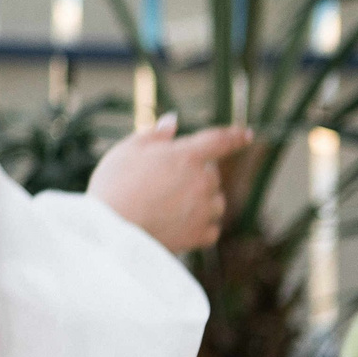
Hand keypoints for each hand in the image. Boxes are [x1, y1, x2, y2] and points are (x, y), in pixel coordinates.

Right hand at [87, 113, 244, 252]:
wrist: (111, 232)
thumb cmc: (114, 185)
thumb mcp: (126, 150)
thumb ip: (154, 134)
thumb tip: (173, 121)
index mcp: (187, 155)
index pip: (220, 140)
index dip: (235, 136)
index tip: (246, 134)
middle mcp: (203, 181)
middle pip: (211, 174)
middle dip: (194, 175)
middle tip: (163, 183)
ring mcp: (204, 210)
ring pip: (215, 201)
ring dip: (201, 201)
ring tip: (168, 207)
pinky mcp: (201, 235)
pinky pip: (211, 227)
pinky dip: (199, 225)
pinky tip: (176, 225)